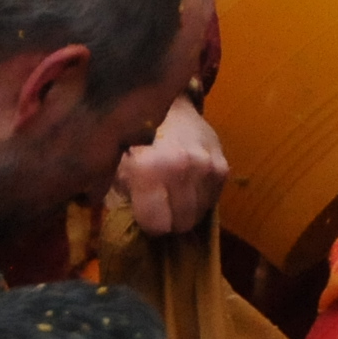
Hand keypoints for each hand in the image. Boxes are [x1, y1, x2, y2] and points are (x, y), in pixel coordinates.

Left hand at [117, 94, 229, 235]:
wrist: (169, 105)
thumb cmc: (135, 139)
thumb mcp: (115, 168)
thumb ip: (119, 201)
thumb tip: (126, 232)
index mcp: (149, 167)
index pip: (156, 225)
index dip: (148, 223)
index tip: (143, 212)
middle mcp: (182, 166)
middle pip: (182, 223)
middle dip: (169, 220)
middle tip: (159, 206)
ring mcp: (206, 166)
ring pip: (199, 215)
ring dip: (186, 209)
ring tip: (173, 193)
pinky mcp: (222, 166)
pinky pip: (212, 201)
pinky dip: (199, 199)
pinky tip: (187, 184)